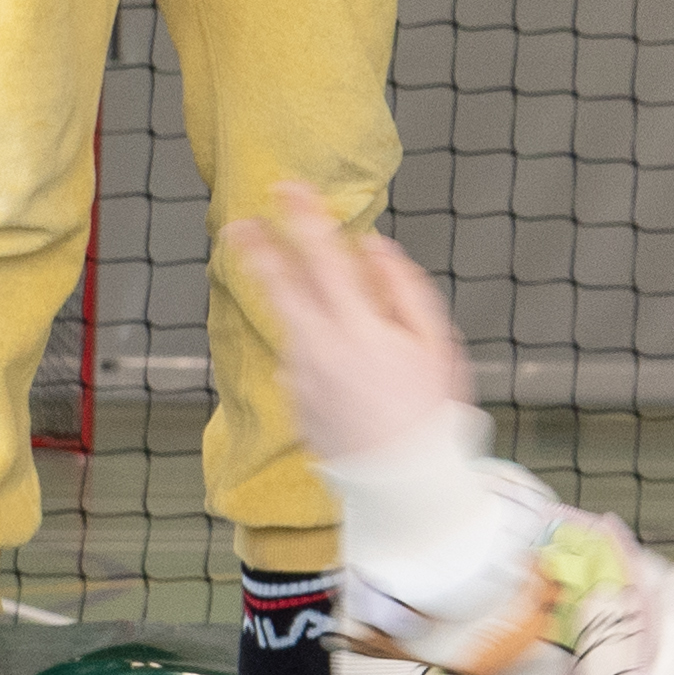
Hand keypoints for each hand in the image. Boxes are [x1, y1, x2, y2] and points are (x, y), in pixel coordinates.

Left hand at [223, 178, 476, 468]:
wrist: (404, 484)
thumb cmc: (431, 412)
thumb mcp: (436, 345)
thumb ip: (403, 288)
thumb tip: (374, 247)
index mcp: (358, 328)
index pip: (322, 259)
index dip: (303, 220)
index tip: (287, 190)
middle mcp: (320, 349)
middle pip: (281, 288)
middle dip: (258, 252)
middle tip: (237, 225)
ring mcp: (302, 378)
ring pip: (291, 324)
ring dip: (293, 303)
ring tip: (303, 301)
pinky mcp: (296, 402)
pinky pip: (302, 362)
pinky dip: (315, 353)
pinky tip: (345, 373)